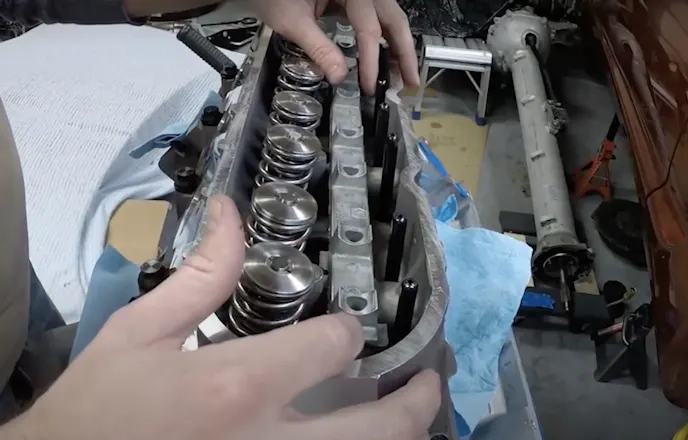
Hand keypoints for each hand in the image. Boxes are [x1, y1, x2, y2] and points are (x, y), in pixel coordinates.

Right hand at [2, 196, 440, 439]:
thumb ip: (201, 275)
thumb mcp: (138, 334)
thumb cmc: (95, 411)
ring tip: (411, 414)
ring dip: (402, 436)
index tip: (346, 327)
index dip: (348, 329)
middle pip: (381, 427)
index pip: (332, 345)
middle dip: (417, 399)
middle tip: (429, 380)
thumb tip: (232, 215)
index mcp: (237, 385)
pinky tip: (356, 436)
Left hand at [253, 0, 418, 94]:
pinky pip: (376, 17)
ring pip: (390, 17)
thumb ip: (317, 48)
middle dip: (403, 52)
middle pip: (393, 19)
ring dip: (398, 46)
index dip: (371, 59)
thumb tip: (338, 76)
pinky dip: (384, 38)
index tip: (369, 85)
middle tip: (410, 82)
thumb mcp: (292, 20)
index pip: (369, 28)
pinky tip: (385, 57)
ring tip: (403, 74)